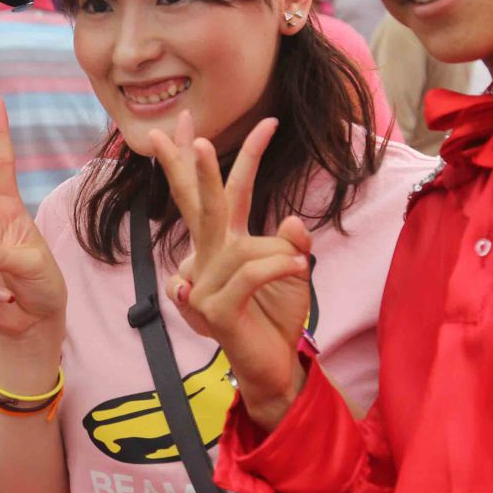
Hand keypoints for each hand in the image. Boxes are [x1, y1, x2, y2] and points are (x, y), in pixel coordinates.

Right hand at [147, 114, 311, 431]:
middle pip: (200, 206)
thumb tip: (291, 219)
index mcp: (222, 245)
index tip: (198, 125)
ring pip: (242, 246)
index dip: (204, 163)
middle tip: (195, 129)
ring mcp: (202, 287)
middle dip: (197, 168)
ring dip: (278, 253)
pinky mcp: (214, 311)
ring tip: (298, 265)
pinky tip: (297, 269)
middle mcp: (206, 261)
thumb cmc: (276, 315)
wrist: (272, 367)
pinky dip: (277, 267)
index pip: (212, 197)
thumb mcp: (292, 270)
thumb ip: (289, 241)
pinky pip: (248, 273)